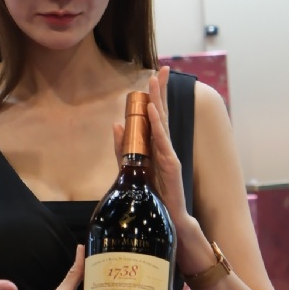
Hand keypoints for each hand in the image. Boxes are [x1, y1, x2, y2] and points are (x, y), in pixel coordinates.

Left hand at [111, 66, 201, 241]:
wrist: (170, 220)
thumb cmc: (154, 195)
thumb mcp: (132, 168)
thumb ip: (123, 148)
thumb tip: (116, 124)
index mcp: (156, 146)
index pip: (156, 116)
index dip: (155, 95)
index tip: (154, 74)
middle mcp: (165, 147)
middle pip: (163, 114)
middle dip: (161, 91)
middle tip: (160, 69)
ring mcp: (170, 155)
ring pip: (164, 123)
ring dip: (159, 101)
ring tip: (153, 82)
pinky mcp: (171, 166)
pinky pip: (163, 142)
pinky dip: (158, 125)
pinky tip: (154, 111)